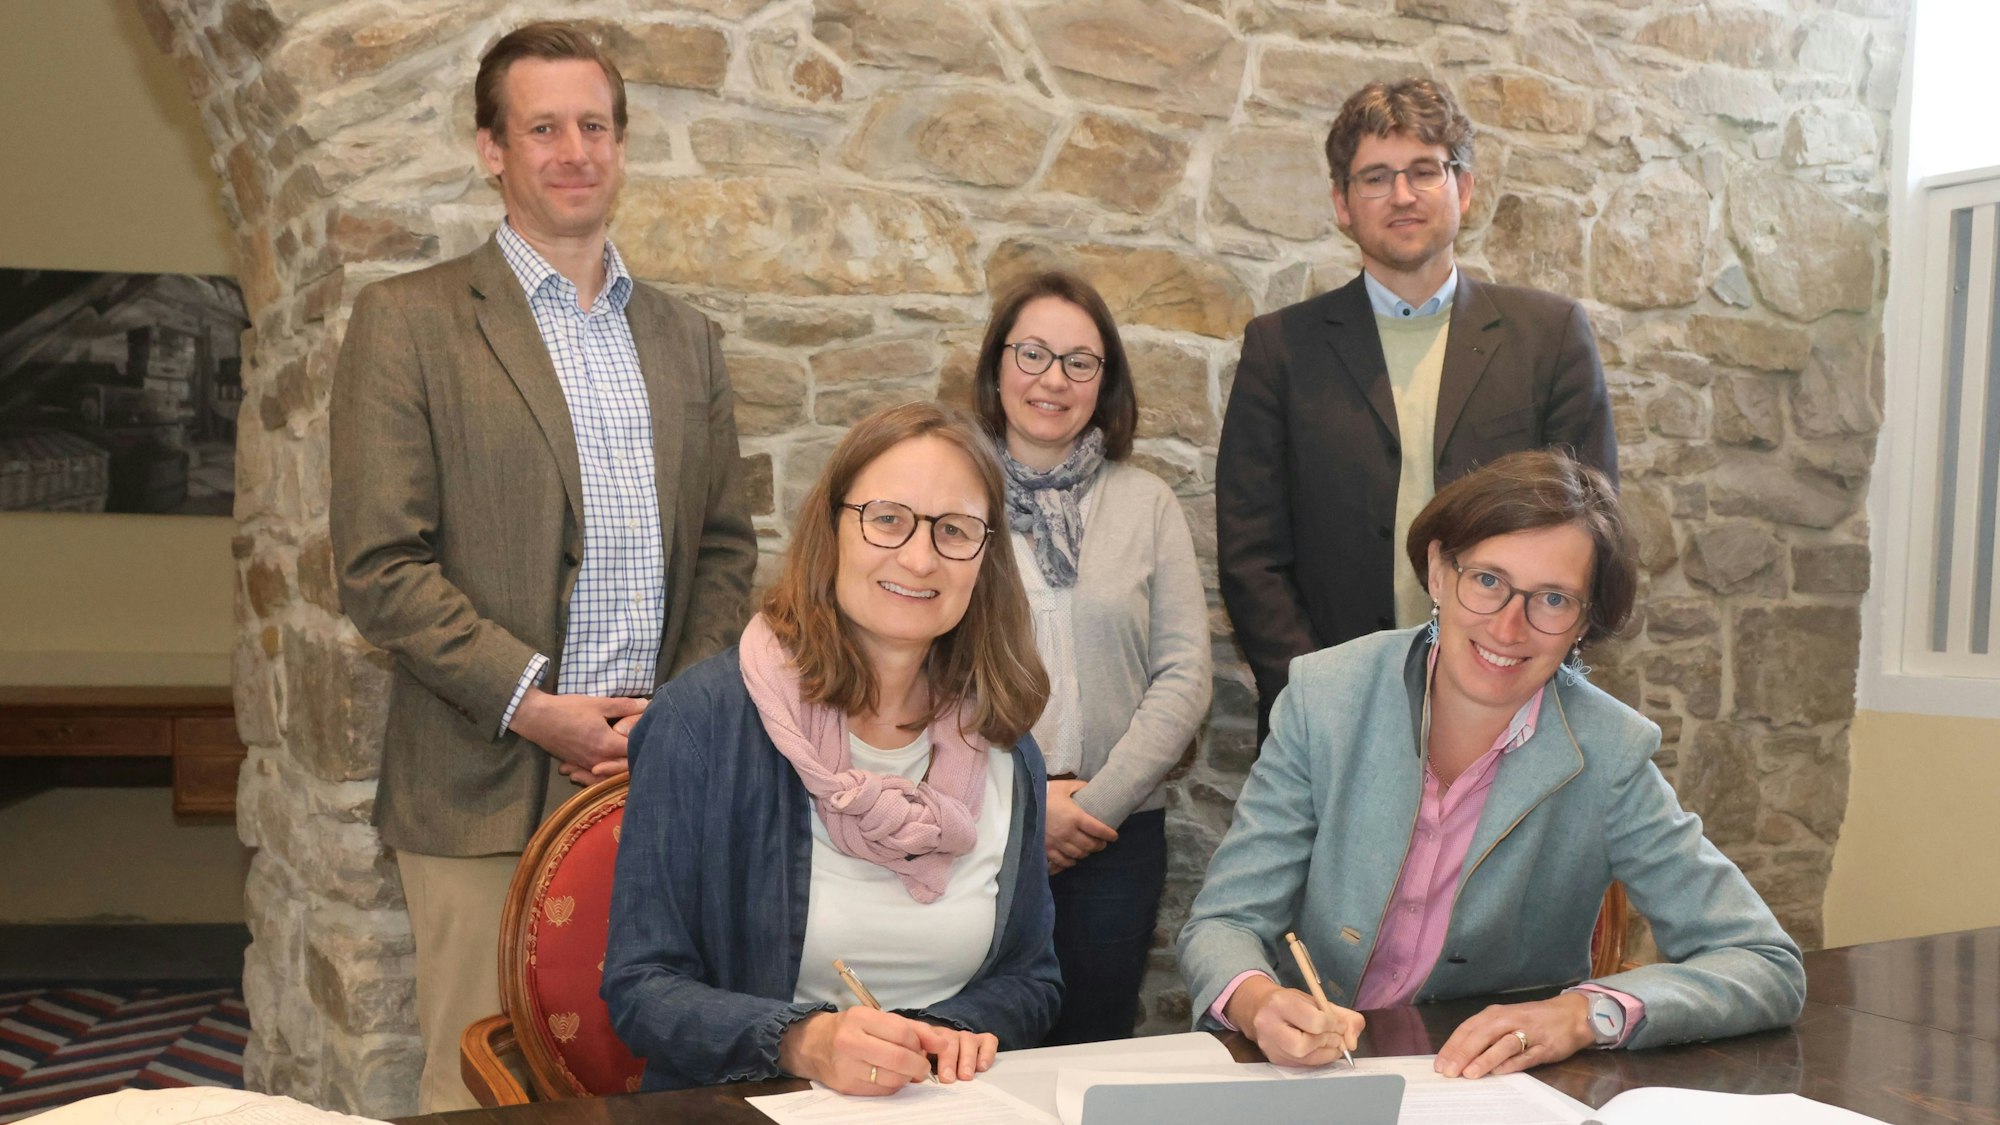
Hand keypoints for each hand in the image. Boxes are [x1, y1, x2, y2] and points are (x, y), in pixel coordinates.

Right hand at [510, 690, 644, 777]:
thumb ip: (625, 706)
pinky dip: (603, 772)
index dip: (645, 743)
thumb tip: (647, 704)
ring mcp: (586, 766)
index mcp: (607, 745)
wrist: (536, 718)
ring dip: (620, 767)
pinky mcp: (577, 766)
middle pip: (624, 768)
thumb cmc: (568, 709)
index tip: (650, 733)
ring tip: (627, 757)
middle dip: (636, 758)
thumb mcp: (599, 703)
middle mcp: (598, 760)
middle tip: (642, 746)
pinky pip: (595, 775)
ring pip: (610, 774)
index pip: (635, 752)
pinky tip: (606, 764)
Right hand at [777, 1008, 934, 1094]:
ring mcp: (846, 1066)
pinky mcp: (846, 1086)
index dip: (921, 1043)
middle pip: (898, 1058)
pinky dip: (893, 1085)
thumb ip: (913, 1028)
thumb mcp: (878, 1019)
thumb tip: (941, 1043)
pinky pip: (881, 1090)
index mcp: (860, 1018)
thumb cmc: (852, 1029)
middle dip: (918, 1065)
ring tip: (907, 1071)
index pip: (902, 1033)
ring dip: (907, 1077)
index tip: (925, 1049)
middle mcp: (850, 1042)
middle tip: (922, 1067)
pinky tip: (891, 1077)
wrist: (814, 1044)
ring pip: (892, 1078)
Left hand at [914, 1023, 997, 1083]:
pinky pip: (988, 1041)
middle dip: (949, 1060)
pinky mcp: (983, 1041)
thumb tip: (911, 1078)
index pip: (925, 1038)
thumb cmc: (929, 1066)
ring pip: (968, 1040)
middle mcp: (947, 1035)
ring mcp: (966, 1037)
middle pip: (949, 1040)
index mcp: (927, 1038)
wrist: (947, 1055)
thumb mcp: (918, 1065)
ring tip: (965, 1076)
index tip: (926, 1070)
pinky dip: (986, 1053)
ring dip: (967, 1059)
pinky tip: (982, 1067)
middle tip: (948, 1079)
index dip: (926, 1052)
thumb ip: (916, 1068)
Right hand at [1045, 780, 1116, 873]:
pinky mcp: (1046, 849)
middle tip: (1102, 843)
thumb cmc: (1044, 794)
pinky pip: (1062, 862)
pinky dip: (1070, 862)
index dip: (1109, 834)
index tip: (1114, 836)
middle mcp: (1068, 833)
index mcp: (1075, 817)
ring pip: (1078, 855)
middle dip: (1099, 845)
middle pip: (1090, 845)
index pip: (1098, 830)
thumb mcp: (1063, 786)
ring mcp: (1057, 843)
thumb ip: (1079, 787)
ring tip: (1088, 849)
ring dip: (1086, 853)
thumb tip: (1091, 787)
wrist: (1021, 804)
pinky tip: (1073, 859)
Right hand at [1226, 976, 1363, 1067]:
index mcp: (1280, 1003)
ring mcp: (1269, 1045)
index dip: (1333, 1026)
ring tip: (1331, 1044)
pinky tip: (1320, 1050)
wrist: (1258, 1008)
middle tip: (1336, 1038)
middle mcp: (1269, 1025)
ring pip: (1302, 1059)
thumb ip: (1341, 1015)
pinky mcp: (1273, 1058)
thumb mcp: (1315, 999)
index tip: (1340, 1025)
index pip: (1313, 1021)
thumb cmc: (1290, 1002)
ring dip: (1325, 1054)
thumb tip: (1352, 1041)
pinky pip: (1301, 1065)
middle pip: (1303, 1046)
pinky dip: (1317, 1059)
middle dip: (1325, 1043)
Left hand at [1435, 993, 1593, 1078]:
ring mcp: (1527, 1032)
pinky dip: (1511, 1064)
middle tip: (1448, 1071)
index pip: (1467, 1029)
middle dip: (1462, 1054)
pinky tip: (1498, 1072)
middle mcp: (1508, 1019)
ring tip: (1469, 1073)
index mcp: (1495, 1014)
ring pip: (1502, 1045)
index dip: (1452, 1046)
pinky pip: (1525, 1056)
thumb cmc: (1532, 1020)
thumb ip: (1485, 1035)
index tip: (1440, 1063)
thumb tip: (1459, 1054)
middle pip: (1481, 1036)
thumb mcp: (1505, 1021)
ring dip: (1484, 1059)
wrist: (1571, 1014)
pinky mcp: (1544, 1046)